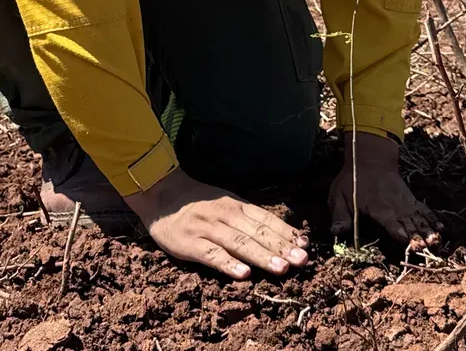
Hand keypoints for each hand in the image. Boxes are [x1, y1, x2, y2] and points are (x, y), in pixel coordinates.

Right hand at [125, 168, 308, 279]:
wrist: (160, 193)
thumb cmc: (198, 202)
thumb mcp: (225, 202)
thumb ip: (248, 218)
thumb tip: (280, 234)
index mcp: (236, 205)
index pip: (265, 219)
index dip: (285, 232)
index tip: (305, 245)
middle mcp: (225, 215)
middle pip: (257, 233)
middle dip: (281, 247)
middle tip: (302, 260)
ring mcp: (207, 229)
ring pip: (239, 243)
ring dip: (262, 256)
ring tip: (281, 268)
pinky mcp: (190, 243)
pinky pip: (211, 255)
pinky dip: (228, 264)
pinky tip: (243, 274)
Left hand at [328, 132, 441, 245]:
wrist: (371, 159)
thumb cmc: (352, 181)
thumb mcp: (339, 195)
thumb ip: (340, 215)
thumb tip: (336, 231)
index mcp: (375, 204)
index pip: (386, 217)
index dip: (395, 227)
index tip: (404, 237)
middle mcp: (392, 203)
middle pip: (406, 220)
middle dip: (416, 234)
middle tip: (426, 247)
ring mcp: (403, 201)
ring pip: (417, 216)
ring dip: (427, 230)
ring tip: (436, 242)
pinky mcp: (410, 199)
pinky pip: (423, 210)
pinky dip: (432, 218)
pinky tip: (441, 229)